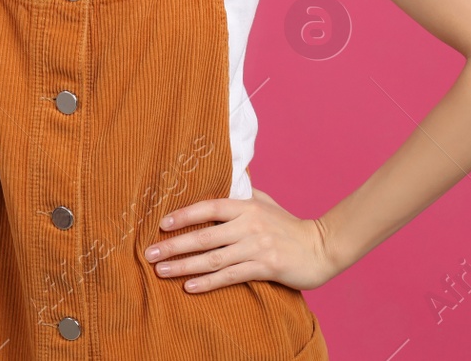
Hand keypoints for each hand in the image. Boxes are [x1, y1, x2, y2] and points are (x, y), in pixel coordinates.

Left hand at [144, 188, 337, 293]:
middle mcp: (249, 225)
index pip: (209, 207)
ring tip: (161, 271)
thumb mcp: (266, 202)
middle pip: (204, 236)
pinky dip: (207, 283)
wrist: (320, 247)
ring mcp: (257, 247)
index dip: (184, 215)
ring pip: (212, 259)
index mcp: (247, 206)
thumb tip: (218, 183)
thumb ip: (242, 195)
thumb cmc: (288, 225)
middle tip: (150, 254)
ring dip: (183, 266)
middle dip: (174, 245)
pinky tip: (189, 287)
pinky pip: (229, 276)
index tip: (161, 224)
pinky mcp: (265, 267)